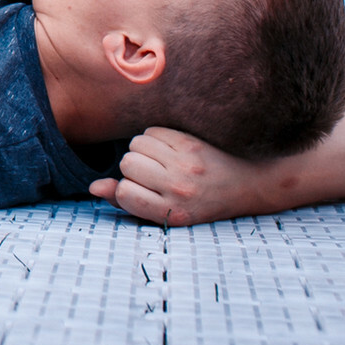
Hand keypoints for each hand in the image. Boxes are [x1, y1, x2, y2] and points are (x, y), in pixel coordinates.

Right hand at [87, 127, 267, 226]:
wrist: (249, 183)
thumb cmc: (202, 203)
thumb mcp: (167, 214)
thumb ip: (128, 203)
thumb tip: (94, 188)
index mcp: (173, 213)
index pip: (124, 193)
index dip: (126, 188)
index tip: (142, 191)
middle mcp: (180, 189)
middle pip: (127, 163)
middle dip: (134, 166)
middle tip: (155, 175)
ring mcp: (187, 163)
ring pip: (137, 143)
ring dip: (144, 149)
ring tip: (164, 160)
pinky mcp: (192, 142)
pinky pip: (154, 131)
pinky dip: (157, 137)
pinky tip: (173, 148)